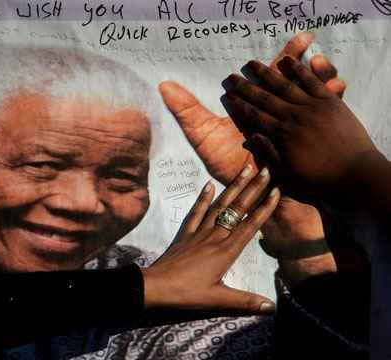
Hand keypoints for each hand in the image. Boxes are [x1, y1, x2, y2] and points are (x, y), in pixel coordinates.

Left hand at [142, 165, 279, 313]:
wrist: (156, 286)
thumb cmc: (187, 293)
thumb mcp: (218, 300)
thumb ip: (245, 302)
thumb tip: (272, 307)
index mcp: (226, 251)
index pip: (251, 226)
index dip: (265, 208)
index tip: (276, 190)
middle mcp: (215, 236)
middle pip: (237, 209)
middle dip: (253, 188)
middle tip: (266, 169)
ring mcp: (199, 232)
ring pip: (219, 205)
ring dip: (233, 186)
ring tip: (244, 169)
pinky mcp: (185, 234)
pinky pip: (195, 212)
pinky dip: (202, 198)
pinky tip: (209, 184)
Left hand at [158, 32, 344, 184]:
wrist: (249, 197)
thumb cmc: (225, 165)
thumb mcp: (204, 135)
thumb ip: (189, 110)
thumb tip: (164, 85)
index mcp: (256, 105)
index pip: (271, 75)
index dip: (283, 55)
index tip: (293, 37)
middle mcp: (276, 111)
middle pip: (294, 78)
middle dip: (303, 60)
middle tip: (308, 41)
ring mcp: (294, 125)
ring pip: (312, 93)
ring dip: (320, 76)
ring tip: (322, 64)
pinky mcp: (308, 139)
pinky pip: (322, 116)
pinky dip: (332, 99)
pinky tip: (338, 87)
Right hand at [221, 57, 376, 193]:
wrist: (356, 174)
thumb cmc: (321, 179)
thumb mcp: (288, 175)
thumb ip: (269, 154)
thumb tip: (252, 136)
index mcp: (283, 135)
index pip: (255, 116)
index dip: (240, 106)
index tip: (228, 96)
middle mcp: (294, 117)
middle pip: (265, 98)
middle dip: (246, 87)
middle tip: (232, 77)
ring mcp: (312, 107)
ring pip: (284, 86)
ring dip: (266, 73)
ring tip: (252, 64)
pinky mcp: (330, 102)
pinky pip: (312, 81)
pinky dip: (300, 70)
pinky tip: (288, 61)